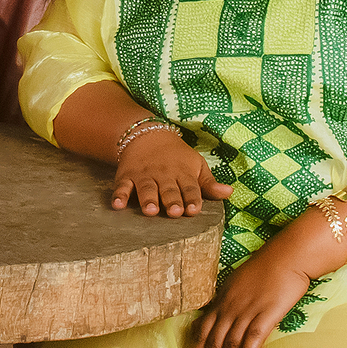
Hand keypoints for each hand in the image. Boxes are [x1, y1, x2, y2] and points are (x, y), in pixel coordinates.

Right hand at [111, 131, 232, 217]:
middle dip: (172, 200)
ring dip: (148, 199)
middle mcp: (164, 175)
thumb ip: (209, 183)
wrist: (147, 135)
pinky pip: (122, 186)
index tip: (194, 210)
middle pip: (169, 189)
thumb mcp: (196, 165)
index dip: (192, 199)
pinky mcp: (127, 176)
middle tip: (174, 212)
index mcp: (183, 173)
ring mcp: (145, 175)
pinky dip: (119, 195)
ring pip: (147, 188)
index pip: (190, 188)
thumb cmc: (177, 156)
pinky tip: (118, 205)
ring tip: (150, 211)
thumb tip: (229, 193)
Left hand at [189, 252, 314, 347]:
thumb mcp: (237, 283)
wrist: (288, 255)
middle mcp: (230, 307)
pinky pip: (254, 337)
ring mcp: (247, 310)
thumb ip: (227, 301)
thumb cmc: (265, 268)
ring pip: (231, 345)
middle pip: (214, 343)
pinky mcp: (267, 313)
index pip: (202, 332)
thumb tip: (220, 315)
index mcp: (221, 300)